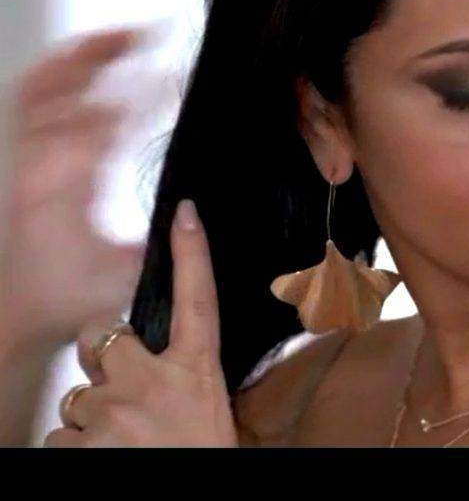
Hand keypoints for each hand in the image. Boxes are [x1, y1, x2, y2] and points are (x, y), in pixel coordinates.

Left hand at [0, 28, 148, 352]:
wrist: (16, 310)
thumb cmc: (66, 297)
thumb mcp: (125, 277)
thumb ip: (164, 243)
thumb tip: (196, 207)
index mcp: (64, 190)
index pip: (103, 125)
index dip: (141, 97)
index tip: (175, 80)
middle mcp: (37, 166)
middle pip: (62, 88)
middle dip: (106, 52)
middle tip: (150, 33)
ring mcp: (24, 159)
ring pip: (42, 86)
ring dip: (81, 55)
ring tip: (121, 34)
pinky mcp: (22, 159)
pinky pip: (31, 101)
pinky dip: (57, 73)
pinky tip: (87, 64)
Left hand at [43, 199, 237, 446]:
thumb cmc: (201, 456)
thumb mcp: (205, 414)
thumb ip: (176, 382)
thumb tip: (134, 364)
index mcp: (198, 372)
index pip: (198, 300)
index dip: (192, 253)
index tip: (185, 212)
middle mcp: (155, 381)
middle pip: (100, 337)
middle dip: (98, 357)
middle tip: (117, 392)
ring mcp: (115, 412)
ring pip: (75, 398)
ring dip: (89, 421)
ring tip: (123, 448)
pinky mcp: (82, 443)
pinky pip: (59, 436)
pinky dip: (75, 451)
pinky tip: (106, 462)